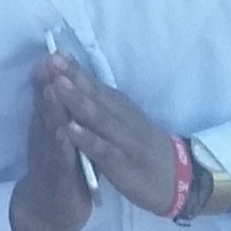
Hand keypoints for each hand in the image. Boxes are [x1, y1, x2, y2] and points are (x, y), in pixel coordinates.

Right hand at [9, 56, 92, 230]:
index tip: (54, 51)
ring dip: (51, 109)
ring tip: (53, 87)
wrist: (47, 212)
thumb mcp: (59, 140)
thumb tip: (64, 86)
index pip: (49, 98)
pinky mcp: (59, 180)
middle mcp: (45, 139)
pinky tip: (64, 133)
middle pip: (47, 108)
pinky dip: (62, 146)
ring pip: (50, 130)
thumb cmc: (59, 172)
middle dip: (48, 84)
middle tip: (49, 59)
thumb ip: (61, 115)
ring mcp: (50, 159)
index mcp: (48, 129)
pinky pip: (60, 161)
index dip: (51, 76)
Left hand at [49, 54, 179, 215]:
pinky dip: (86, 139)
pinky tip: (69, 129)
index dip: (75, 69)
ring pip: (98, 117)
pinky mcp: (122, 163)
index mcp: (118, 107)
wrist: (178, 179)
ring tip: (56, 84)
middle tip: (52, 58)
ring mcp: (122, 139)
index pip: (94, 84)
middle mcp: (121, 118)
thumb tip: (75, 79)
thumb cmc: (141, 146)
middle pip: (95, 95)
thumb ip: (101, 103)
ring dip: (77, 100)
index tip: (53, 51)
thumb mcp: (123, 120)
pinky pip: (103, 149)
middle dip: (73, 76)